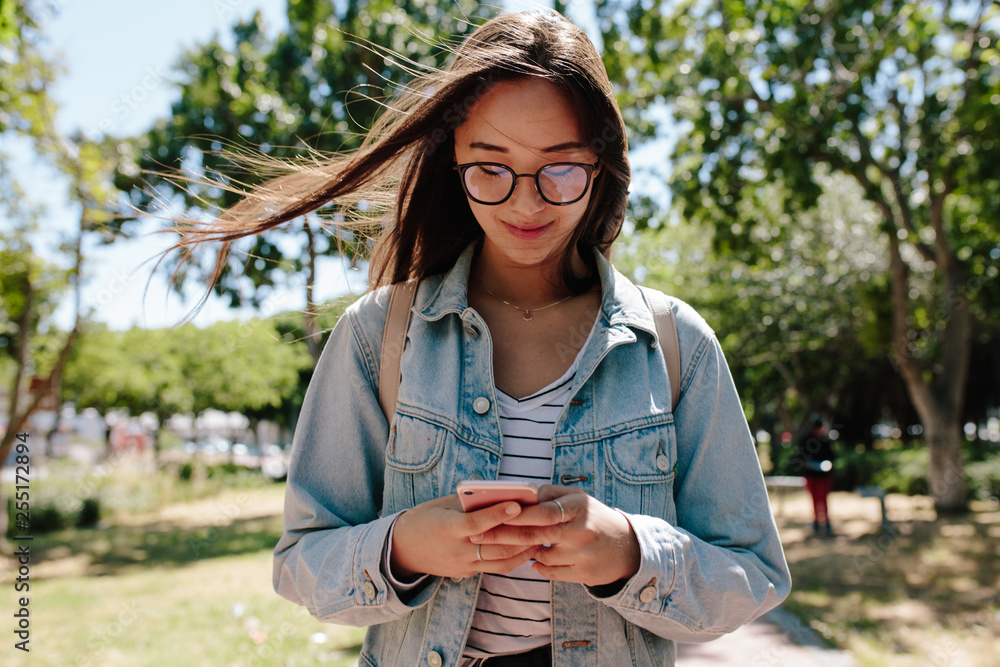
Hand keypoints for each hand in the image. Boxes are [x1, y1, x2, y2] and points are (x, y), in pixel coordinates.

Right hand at [390, 494, 538, 579]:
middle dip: (522, 535)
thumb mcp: (441, 505)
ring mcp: (462, 565)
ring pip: (501, 561)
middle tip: (543, 522)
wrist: (402, 550)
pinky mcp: (467, 573)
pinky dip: (513, 559)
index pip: (477, 523)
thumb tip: (498, 492)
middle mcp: (456, 550)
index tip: (518, 504)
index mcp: (447, 529)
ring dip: (523, 550)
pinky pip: (495, 568)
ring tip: (542, 536)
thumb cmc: (424, 519)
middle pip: (496, 546)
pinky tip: (526, 548)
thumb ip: (467, 502)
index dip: (498, 514)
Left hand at [470, 486, 641, 586]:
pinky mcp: (582, 575)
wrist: (626, 547)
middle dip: (501, 536)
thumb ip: (549, 494)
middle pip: (533, 536)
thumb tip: (520, 495)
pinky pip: (549, 572)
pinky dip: (540, 565)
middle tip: (476, 536)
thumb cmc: (592, 516)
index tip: (489, 514)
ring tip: (513, 544)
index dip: (515, 514)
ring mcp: (582, 555)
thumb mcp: (577, 498)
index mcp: (578, 507)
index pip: (541, 511)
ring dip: (524, 551)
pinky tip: (538, 558)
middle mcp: (581, 531)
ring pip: (538, 556)